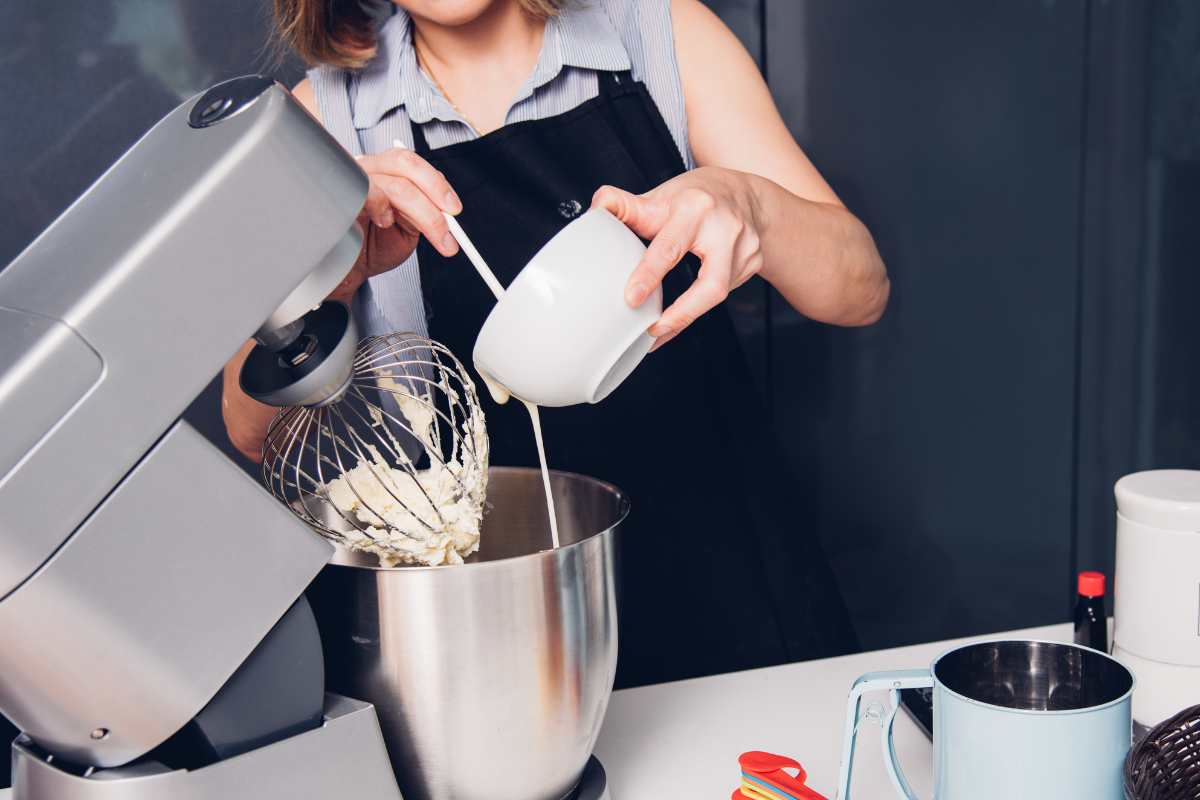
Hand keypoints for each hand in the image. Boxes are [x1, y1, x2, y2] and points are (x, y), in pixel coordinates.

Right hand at [329, 146, 463, 301]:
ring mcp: (351, 179)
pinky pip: (368, 190)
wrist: (343, 274)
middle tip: (448, 220)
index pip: (412, 163)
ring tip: (428, 234)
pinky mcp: (339, 195)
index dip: (437, 183)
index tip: (454, 209)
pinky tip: (384, 223)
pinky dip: (384, 206)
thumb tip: (448, 209)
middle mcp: (366, 170)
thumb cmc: (369, 249)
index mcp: (384, 173)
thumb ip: (424, 214)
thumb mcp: (406, 231)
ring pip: (396, 182)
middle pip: (406, 162)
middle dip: (435, 190)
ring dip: (422, 212)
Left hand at [592, 167, 764, 348]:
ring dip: (686, 317)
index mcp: (694, 208)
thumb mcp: (661, 195)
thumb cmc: (697, 196)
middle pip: (710, 284)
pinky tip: (680, 316)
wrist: (746, 194)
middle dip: (682, 314)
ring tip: (659, 332)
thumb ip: (626, 206)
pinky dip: (698, 308)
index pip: (669, 246)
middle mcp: (724, 229)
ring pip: (717, 294)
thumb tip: (596, 208)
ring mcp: (744, 250)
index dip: (649, 274)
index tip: (632, 298)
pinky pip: (723, 294)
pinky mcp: (751, 266)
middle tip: (652, 331)